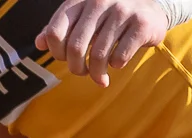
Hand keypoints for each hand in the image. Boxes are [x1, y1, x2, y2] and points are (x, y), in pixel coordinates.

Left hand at [36, 0, 172, 83]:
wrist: (152, 7)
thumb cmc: (110, 15)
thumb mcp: (83, 16)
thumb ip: (61, 28)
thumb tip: (39, 43)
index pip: (55, 32)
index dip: (56, 52)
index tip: (65, 58)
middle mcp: (100, 1)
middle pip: (75, 47)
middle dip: (76, 68)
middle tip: (82, 72)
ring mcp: (122, 11)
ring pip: (98, 55)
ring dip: (97, 72)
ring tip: (99, 76)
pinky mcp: (141, 24)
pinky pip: (119, 56)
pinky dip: (116, 66)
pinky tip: (117, 63)